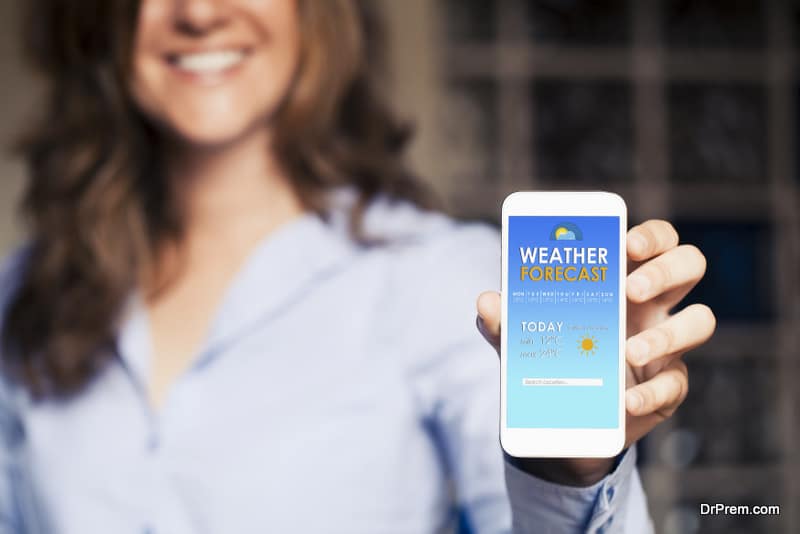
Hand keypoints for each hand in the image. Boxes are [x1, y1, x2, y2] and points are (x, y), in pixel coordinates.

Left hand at [476, 219, 715, 485]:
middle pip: (689, 265)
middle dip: (665, 271)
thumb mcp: (523, 335)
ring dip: (667, 334)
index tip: (627, 243)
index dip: (652, 235)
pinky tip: (626, 401)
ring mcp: (667, 345)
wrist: (564, 417)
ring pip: (700, 322)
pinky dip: (651, 392)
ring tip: (627, 352)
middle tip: (629, 290)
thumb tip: (486, 301)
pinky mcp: (667, 387)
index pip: (656, 240)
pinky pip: (675, 384)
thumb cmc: (551, 354)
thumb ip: (505, 319)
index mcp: (623, 278)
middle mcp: (653, 305)